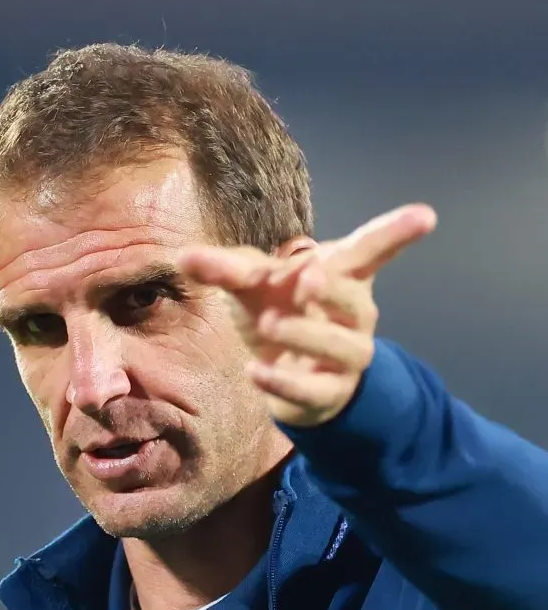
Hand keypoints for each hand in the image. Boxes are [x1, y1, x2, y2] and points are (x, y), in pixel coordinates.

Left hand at [177, 204, 436, 426]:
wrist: (286, 372)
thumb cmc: (280, 311)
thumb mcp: (253, 286)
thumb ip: (226, 269)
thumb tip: (184, 257)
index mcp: (342, 276)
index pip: (372, 251)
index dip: (397, 233)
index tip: (426, 216)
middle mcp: (353, 314)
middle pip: (353, 300)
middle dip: (334, 290)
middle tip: (307, 280)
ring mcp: (346, 356)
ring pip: (340, 347)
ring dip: (306, 334)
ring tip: (271, 325)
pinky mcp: (328, 393)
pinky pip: (312, 389)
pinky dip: (283, 382)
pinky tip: (255, 372)